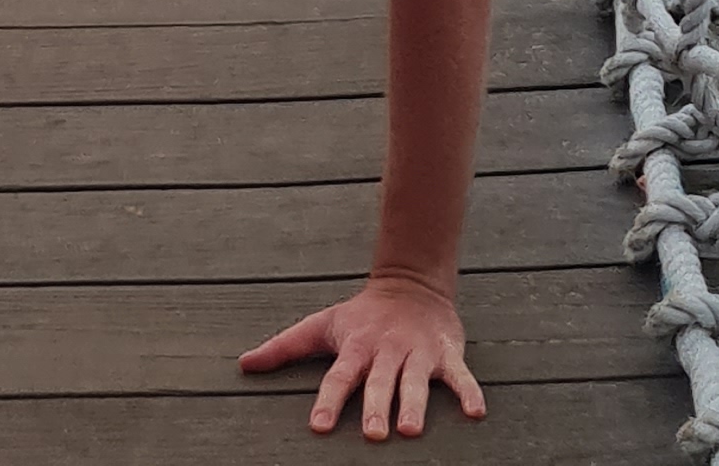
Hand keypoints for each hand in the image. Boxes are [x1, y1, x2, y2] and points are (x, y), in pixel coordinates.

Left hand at [243, 275, 484, 439]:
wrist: (411, 283)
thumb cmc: (361, 316)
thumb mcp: (322, 325)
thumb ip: (284, 347)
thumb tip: (242, 364)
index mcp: (356, 347)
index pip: (339, 377)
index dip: (329, 401)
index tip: (319, 427)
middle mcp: (386, 351)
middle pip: (380, 383)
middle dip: (376, 407)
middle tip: (373, 435)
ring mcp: (417, 352)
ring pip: (416, 381)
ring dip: (415, 404)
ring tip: (411, 430)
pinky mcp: (445, 354)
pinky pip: (460, 375)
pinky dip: (469, 392)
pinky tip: (476, 413)